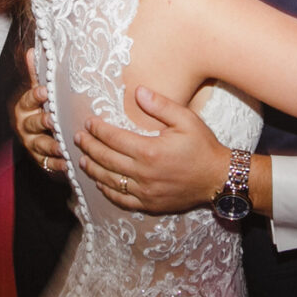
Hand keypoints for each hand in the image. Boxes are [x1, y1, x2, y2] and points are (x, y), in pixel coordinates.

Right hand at [13, 52, 65, 170]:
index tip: (45, 91)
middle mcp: (26, 125)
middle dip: (42, 122)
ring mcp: (32, 144)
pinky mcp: (40, 159)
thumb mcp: (38, 91)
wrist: (38, 134)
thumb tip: (32, 50)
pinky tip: (68, 163)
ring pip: (39, 144)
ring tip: (62, 146)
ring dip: (51, 145)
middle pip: (32, 123)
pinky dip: (57, 164)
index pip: (28, 99)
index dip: (35, 95)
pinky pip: (47, 163)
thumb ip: (36, 74)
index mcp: (25, 107)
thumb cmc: (41, 108)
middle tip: (53, 120)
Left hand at [76, 86, 225, 213]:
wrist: (219, 178)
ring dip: (93, 169)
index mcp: (149, 151)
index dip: (97, 130)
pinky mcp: (149, 204)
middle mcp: (143, 173)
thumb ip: (160, 106)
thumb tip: (138, 91)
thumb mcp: (186, 119)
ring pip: (109, 181)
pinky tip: (100, 183)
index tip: (88, 122)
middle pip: (106, 159)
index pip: (113, 139)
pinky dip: (108, 191)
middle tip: (78, 138)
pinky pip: (122, 200)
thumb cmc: (203, 146)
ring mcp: (145, 192)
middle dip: (89, 147)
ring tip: (82, 160)